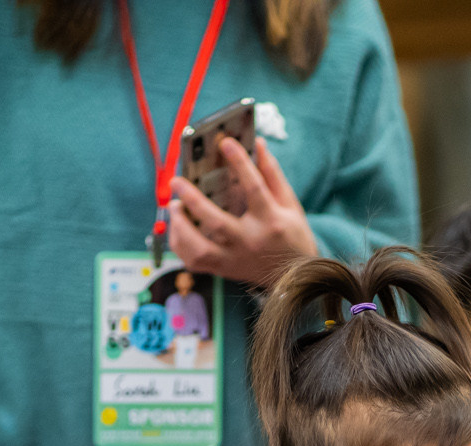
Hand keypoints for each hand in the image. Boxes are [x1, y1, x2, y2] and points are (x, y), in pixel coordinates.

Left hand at [166, 137, 318, 285]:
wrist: (296, 277)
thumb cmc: (291, 235)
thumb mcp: (290, 204)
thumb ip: (272, 174)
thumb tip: (258, 144)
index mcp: (271, 222)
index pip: (255, 188)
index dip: (240, 163)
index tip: (226, 142)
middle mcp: (250, 242)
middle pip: (216, 222)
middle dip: (193, 199)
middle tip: (176, 181)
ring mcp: (234, 260)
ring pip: (199, 249)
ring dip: (180, 226)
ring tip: (174, 206)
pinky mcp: (223, 271)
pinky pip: (193, 262)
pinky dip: (180, 243)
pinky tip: (178, 226)